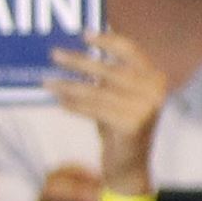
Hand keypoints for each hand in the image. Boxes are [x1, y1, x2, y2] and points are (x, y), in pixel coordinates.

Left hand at [48, 30, 165, 189]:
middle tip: (54, 54)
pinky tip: (58, 100)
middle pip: (110, 69)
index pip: (131, 51)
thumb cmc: (117, 127)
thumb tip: (75, 53)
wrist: (128, 166)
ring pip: (98, 91)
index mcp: (155, 78)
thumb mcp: (116, 98)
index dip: (107, 40)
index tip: (83, 34)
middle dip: (79, 61)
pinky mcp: (132, 126)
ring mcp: (146, 109)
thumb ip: (107, 78)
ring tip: (46, 80)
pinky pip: (95, 110)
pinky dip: (74, 104)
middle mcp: (155, 90)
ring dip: (69, 84)